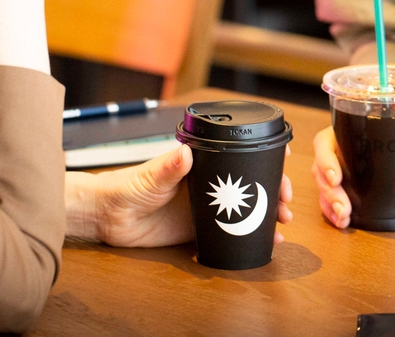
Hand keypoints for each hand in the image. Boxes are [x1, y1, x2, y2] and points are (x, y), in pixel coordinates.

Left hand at [66, 144, 293, 247]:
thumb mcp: (150, 176)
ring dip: (268, 214)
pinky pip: (231, 231)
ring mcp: (207, 206)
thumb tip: (184, 153)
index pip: (239, 154)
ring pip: (246, 208)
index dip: (264, 156)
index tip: (284, 158)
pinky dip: (251, 235)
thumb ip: (168, 166)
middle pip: (250, 183)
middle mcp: (209, 183)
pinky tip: (267, 241)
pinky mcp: (201, 229)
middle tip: (285, 200)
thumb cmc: (127, 186)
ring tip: (283, 223)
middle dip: (273, 189)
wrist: (109, 218)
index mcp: (201, 164)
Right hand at [312, 126, 394, 228]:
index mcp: (344, 133)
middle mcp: (333, 150)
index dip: (326, 161)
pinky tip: (340, 222)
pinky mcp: (333, 185)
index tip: (336, 178)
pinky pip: (325, 197)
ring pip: (320, 187)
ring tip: (343, 220)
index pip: (324, 143)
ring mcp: (331, 168)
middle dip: (329, 193)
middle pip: (318, 170)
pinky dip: (331, 211)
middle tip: (344, 209)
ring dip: (329, 204)